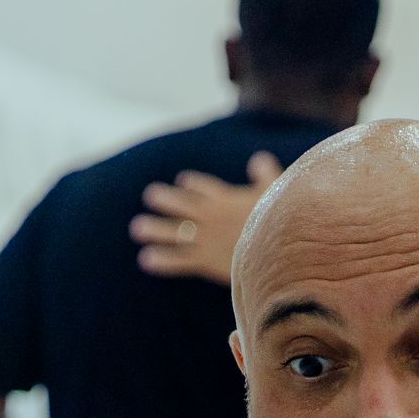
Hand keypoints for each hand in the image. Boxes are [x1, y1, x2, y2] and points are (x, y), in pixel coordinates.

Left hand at [130, 153, 280, 282]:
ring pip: (175, 231)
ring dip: (155, 229)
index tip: (182, 180)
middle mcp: (211, 215)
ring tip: (137, 227)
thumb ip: (265, 173)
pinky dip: (162, 260)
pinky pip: (179, 260)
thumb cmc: (281, 219)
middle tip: (150, 195)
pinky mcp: (206, 259)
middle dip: (166, 200)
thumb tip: (259, 157)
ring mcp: (206, 237)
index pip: (206, 188)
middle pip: (184, 205)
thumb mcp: (277, 190)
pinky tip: (145, 259)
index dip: (194, 184)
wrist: (276, 246)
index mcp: (228, 198)